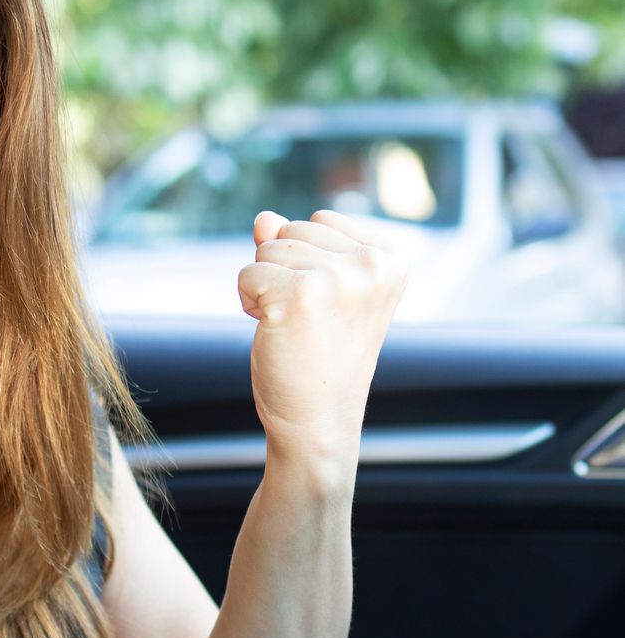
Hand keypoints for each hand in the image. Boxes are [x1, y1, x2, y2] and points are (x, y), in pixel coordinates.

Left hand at [237, 210, 408, 471]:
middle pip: (290, 230)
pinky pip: (247, 274)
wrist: (317, 419)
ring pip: (266, 249)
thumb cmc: (318, 355)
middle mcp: (373, 263)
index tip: (326, 305)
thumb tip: (264, 218)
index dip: (306, 261)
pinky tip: (275, 332)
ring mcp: (338, 278)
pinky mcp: (299, 296)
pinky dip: (248, 303)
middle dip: (283, 271)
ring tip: (293, 327)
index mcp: (392, 257)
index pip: (320, 220)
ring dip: (265, 288)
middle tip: (306, 320)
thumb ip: (295, 246)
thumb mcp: (319, 290)